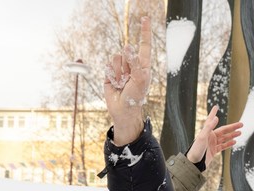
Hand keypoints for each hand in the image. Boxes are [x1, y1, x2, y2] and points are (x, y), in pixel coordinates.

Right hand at [105, 16, 152, 145]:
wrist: (123, 110)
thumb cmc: (136, 96)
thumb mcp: (140, 79)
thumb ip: (135, 63)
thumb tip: (127, 47)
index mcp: (143, 64)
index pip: (144, 44)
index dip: (144, 31)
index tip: (145, 18)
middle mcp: (132, 63)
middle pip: (126, 51)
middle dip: (126, 65)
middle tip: (129, 79)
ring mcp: (120, 68)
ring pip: (116, 57)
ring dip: (118, 71)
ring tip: (122, 83)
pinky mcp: (109, 73)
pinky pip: (108, 66)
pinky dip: (111, 75)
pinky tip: (115, 84)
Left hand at [186, 106, 241, 164]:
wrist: (194, 163)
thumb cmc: (196, 150)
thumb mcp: (202, 137)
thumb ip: (209, 127)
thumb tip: (216, 118)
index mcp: (206, 132)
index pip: (211, 120)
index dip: (213, 113)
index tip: (216, 107)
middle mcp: (210, 136)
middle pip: (223, 130)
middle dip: (232, 127)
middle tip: (241, 124)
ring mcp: (212, 144)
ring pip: (224, 138)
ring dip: (232, 135)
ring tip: (240, 133)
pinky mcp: (213, 151)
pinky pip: (223, 146)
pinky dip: (228, 144)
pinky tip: (234, 141)